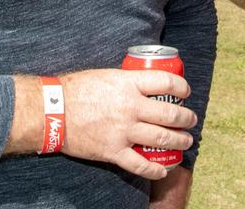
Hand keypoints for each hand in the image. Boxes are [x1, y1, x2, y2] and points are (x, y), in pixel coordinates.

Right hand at [61, 68, 196, 179]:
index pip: (166, 83)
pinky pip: (141, 165)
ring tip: (186, 141)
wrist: (53, 111)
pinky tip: (164, 169)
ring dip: (179, 140)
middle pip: (169, 114)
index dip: (181, 88)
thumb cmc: (76, 89)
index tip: (185, 92)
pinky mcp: (114, 151)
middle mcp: (131, 107)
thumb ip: (126, 82)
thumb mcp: (106, 75)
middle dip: (186, 118)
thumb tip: (143, 85)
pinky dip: (156, 170)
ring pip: (162, 138)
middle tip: (191, 120)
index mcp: (129, 84)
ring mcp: (124, 131)